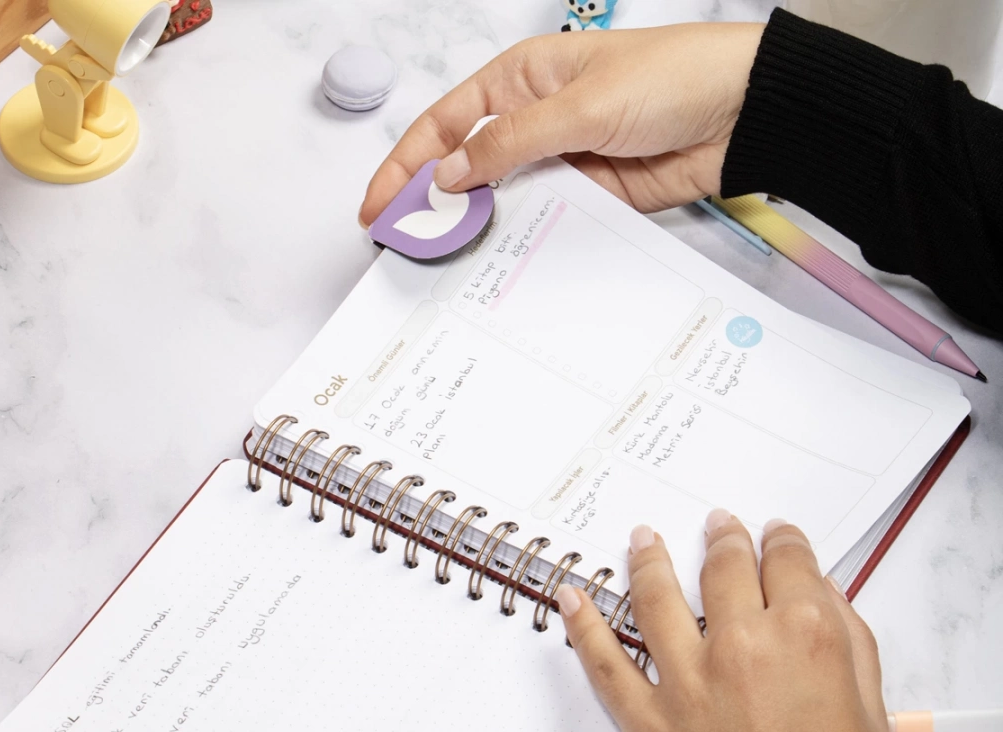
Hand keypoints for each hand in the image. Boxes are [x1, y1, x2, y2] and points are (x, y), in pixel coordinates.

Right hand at [359, 22, 763, 227]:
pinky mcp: (588, 197)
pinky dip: (523, 242)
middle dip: (432, 205)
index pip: (446, 124)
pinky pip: (544, 223)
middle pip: (466, 168)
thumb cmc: (670, 78)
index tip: (379, 204)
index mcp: (521, 79)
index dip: (406, 164)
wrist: (741, 114)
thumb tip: (450, 175)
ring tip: (444, 264)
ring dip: (477, 229)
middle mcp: (534, 121)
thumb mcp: (579, 106)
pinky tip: (502, 263)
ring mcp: (560, 163)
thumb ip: (510, 144)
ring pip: (503, 202)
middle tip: (404, 246)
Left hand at [555, 511, 899, 731]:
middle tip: (718, 525)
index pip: (789, 564)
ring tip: (643, 538)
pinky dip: (581, 625)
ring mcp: (686, 679)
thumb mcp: (874, 709)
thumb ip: (849, 642)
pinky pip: (603, 662)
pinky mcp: (646, 719)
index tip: (774, 534)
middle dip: (723, 541)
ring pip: (657, 598)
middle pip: (724, 570)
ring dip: (649, 560)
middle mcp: (741, 644)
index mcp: (807, 635)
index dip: (781, 541)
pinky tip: (571, 596)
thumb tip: (822, 595)